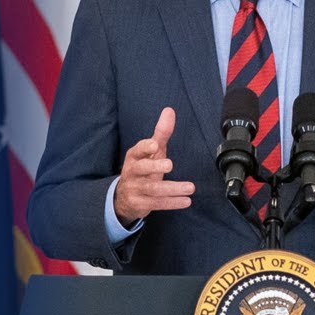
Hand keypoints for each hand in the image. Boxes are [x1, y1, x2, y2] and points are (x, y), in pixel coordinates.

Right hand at [113, 107, 193, 225]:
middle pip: (141, 169)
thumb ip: (161, 132)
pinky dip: (172, 202)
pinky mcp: (140, 203)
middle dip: (155, 167)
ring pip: (152, 189)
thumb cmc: (142, 168)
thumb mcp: (151, 151)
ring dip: (172, 188)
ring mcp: (135, 189)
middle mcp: (132, 172)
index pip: (138, 150)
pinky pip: (157, 203)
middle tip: (170, 164)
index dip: (145, 147)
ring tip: (190, 187)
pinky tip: (186, 201)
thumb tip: (169, 110)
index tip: (155, 145)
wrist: (124, 197)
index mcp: (134, 157)